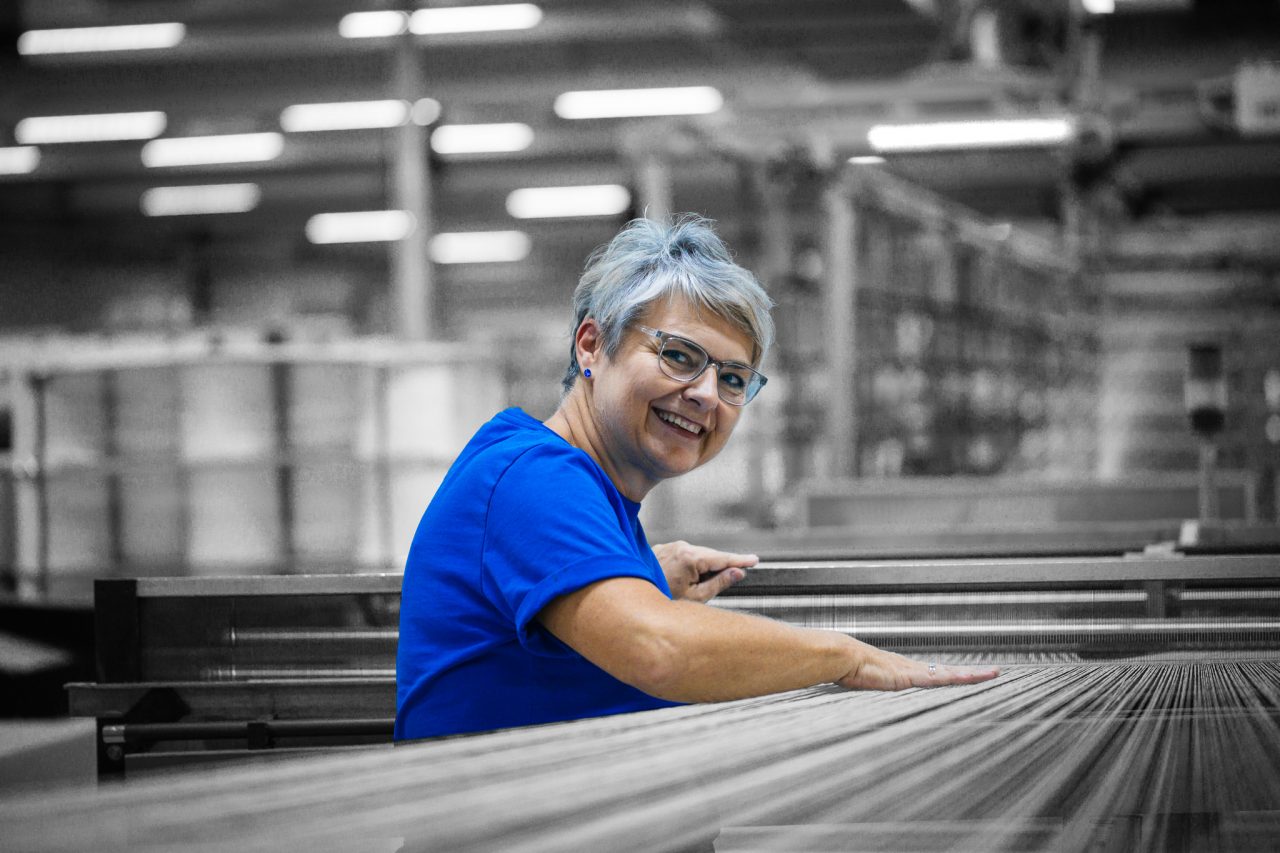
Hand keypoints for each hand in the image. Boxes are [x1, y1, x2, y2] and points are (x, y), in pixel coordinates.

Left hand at [652, 540, 756, 602]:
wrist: (633, 601)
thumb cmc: (663, 601)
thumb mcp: (696, 597)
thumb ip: (719, 583)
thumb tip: (737, 572)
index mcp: (689, 557)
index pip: (722, 558)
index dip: (740, 560)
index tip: (754, 559)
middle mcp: (679, 546)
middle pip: (709, 556)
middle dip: (717, 568)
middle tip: (717, 585)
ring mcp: (669, 546)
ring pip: (696, 555)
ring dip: (701, 568)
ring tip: (689, 588)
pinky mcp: (661, 549)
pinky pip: (682, 556)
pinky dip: (687, 566)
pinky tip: (679, 581)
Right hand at [836, 641, 999, 690]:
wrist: (840, 656)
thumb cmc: (847, 668)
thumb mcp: (863, 683)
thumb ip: (870, 689)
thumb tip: (863, 694)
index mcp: (903, 672)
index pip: (936, 674)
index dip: (953, 675)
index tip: (969, 675)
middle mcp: (912, 669)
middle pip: (948, 672)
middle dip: (971, 673)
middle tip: (994, 672)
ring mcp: (912, 671)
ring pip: (949, 674)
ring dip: (971, 675)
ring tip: (992, 674)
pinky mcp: (908, 676)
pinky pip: (938, 678)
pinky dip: (955, 677)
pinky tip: (970, 678)